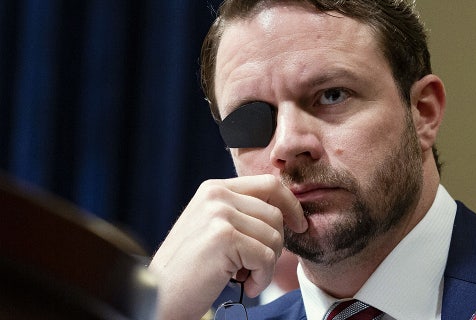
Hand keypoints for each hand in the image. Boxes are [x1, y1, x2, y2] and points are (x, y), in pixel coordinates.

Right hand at [148, 174, 306, 319]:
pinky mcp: (224, 237)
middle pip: (275, 214)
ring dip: (266, 266)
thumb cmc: (190, 267)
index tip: (299, 224)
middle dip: (275, 246)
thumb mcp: (213, 227)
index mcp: (215, 188)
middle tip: (255, 266)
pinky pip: (266, 258)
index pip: (269, 184)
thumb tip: (287, 212)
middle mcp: (216, 195)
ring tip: (245, 276)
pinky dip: (262, 278)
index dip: (291, 205)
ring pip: (274, 237)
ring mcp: (219, 214)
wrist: (160, 293)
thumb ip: (242, 212)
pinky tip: (244, 285)